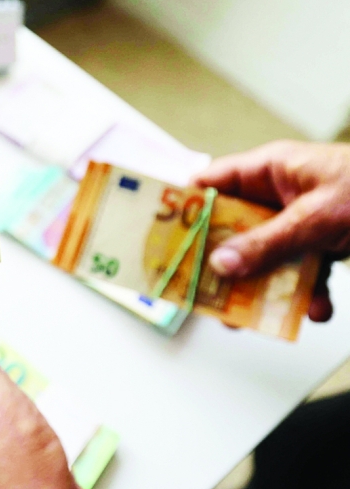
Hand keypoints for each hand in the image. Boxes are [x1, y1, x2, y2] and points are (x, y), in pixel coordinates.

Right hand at [194, 140, 349, 321]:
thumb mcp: (318, 217)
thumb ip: (269, 241)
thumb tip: (222, 263)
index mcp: (270, 170)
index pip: (210, 183)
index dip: (183, 208)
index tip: (163, 240)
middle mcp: (280, 194)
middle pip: (232, 229)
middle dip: (223, 263)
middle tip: (205, 292)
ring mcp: (302, 221)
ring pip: (265, 257)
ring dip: (266, 288)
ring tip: (257, 318)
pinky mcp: (325, 245)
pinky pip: (303, 272)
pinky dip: (308, 294)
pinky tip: (318, 310)